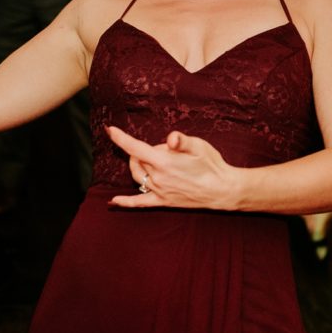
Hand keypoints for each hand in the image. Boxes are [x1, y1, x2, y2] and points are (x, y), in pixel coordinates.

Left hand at [105, 126, 239, 209]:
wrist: (222, 190)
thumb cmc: (211, 165)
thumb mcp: (199, 146)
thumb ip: (181, 141)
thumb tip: (171, 138)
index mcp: (164, 162)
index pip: (135, 148)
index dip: (121, 138)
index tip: (110, 130)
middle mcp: (158, 178)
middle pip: (137, 160)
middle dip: (142, 150)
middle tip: (163, 148)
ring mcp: (159, 191)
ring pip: (137, 176)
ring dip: (138, 165)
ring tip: (152, 159)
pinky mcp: (163, 201)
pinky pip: (140, 203)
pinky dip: (125, 202)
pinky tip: (113, 202)